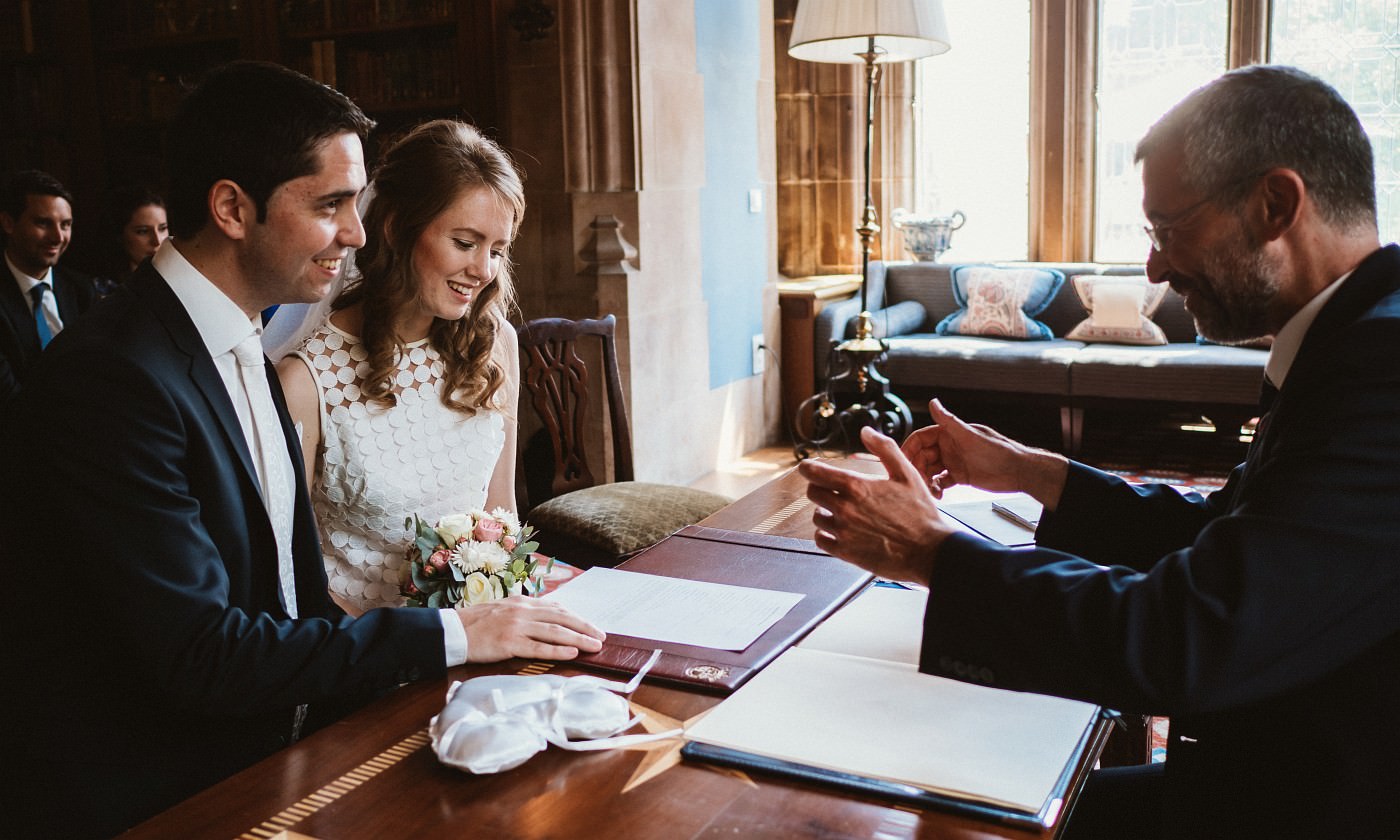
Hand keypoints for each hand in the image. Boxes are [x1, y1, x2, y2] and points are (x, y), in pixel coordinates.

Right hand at [455, 597, 605, 662]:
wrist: (453, 631)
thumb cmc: (477, 623)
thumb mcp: (504, 609)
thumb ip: (524, 612)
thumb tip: (546, 619)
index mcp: (522, 602)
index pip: (557, 608)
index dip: (577, 617)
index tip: (592, 626)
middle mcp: (522, 611)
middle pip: (561, 618)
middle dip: (584, 627)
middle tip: (601, 636)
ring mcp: (516, 626)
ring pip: (555, 632)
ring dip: (578, 638)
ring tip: (594, 646)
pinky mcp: (509, 643)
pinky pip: (538, 647)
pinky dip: (558, 650)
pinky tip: (572, 653)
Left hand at [798, 426, 952, 585]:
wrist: (929, 550)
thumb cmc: (920, 512)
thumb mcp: (907, 473)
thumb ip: (885, 449)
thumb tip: (866, 431)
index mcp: (857, 487)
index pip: (815, 473)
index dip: (808, 468)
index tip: (808, 468)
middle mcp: (845, 509)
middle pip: (813, 493)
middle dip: (819, 488)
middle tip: (831, 490)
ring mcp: (844, 531)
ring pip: (817, 517)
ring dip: (824, 511)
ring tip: (840, 511)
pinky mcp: (845, 552)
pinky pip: (821, 540)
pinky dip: (825, 534)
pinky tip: (838, 530)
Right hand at [903, 399, 1067, 508]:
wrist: (1018, 471)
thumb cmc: (998, 451)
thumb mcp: (969, 436)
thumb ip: (949, 421)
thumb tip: (933, 402)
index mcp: (949, 434)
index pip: (921, 438)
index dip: (909, 448)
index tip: (902, 459)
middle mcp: (950, 447)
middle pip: (923, 456)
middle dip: (917, 468)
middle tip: (915, 479)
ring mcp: (954, 462)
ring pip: (930, 470)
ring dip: (925, 479)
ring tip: (928, 489)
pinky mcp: (960, 476)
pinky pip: (941, 482)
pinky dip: (936, 488)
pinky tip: (938, 494)